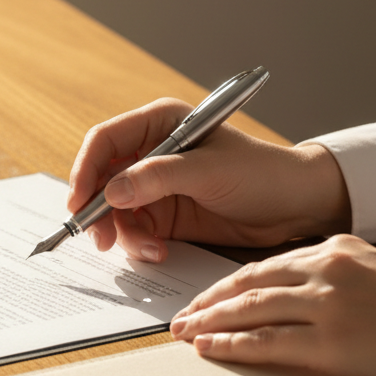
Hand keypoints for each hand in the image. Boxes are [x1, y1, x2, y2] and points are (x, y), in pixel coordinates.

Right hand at [67, 98, 351, 260]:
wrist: (296, 206)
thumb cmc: (260, 173)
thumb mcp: (208, 171)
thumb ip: (157, 178)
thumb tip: (111, 192)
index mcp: (160, 123)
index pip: (105, 141)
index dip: (86, 170)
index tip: (79, 203)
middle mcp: (152, 152)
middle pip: (102, 179)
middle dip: (98, 210)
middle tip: (101, 238)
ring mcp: (156, 185)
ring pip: (115, 210)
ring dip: (123, 233)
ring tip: (148, 249)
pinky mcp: (165, 215)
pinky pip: (135, 230)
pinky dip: (140, 244)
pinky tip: (159, 251)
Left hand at [170, 235, 375, 375]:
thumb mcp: (375, 270)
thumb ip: (332, 276)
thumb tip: (291, 296)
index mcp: (334, 249)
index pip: (263, 265)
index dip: (226, 284)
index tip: (204, 297)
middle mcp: (324, 271)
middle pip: (246, 284)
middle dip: (207, 302)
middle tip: (179, 317)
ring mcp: (325, 306)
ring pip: (248, 310)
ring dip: (209, 322)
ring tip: (183, 333)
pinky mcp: (331, 343)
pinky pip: (265, 343)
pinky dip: (231, 346)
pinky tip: (209, 349)